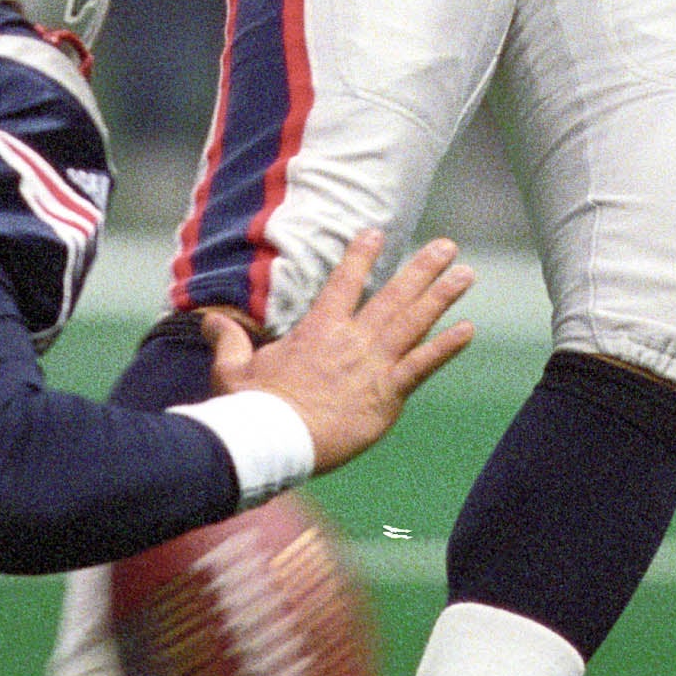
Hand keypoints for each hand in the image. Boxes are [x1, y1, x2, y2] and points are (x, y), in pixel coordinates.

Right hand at [200, 229, 473, 477]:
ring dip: (441, 296)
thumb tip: (207, 317)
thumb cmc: (251, 408)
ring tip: (465, 273)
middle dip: (421, 268)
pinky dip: (445, 347)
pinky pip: (422, 366)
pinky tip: (468, 329)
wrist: (275, 442)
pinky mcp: (387, 395)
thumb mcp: (232, 369)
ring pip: (414, 322)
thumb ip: (226, 339)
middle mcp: (351, 340)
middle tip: (447, 246)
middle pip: (393, 296)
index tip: (376, 233)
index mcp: (317, 329)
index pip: (344, 282)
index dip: (361, 256)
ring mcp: (373, 366)